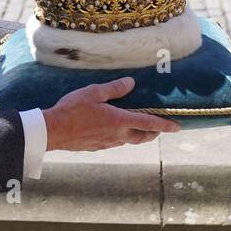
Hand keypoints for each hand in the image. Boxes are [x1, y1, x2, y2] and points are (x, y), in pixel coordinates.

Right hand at [43, 77, 180, 152]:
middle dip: (153, 133)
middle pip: (142, 137)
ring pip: (128, 141)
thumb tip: (131, 83)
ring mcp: (107, 143)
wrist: (53, 131)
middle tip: (158, 128)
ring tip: (137, 127)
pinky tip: (113, 130)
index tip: (177, 127)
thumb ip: (114, 89)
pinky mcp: (96, 147)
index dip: (165, 125)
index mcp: (119, 121)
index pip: (149, 123)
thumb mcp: (94, 93)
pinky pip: (115, 142)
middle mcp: (117, 135)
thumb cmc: (72, 110)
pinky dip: (121, 137)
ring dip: (136, 135)